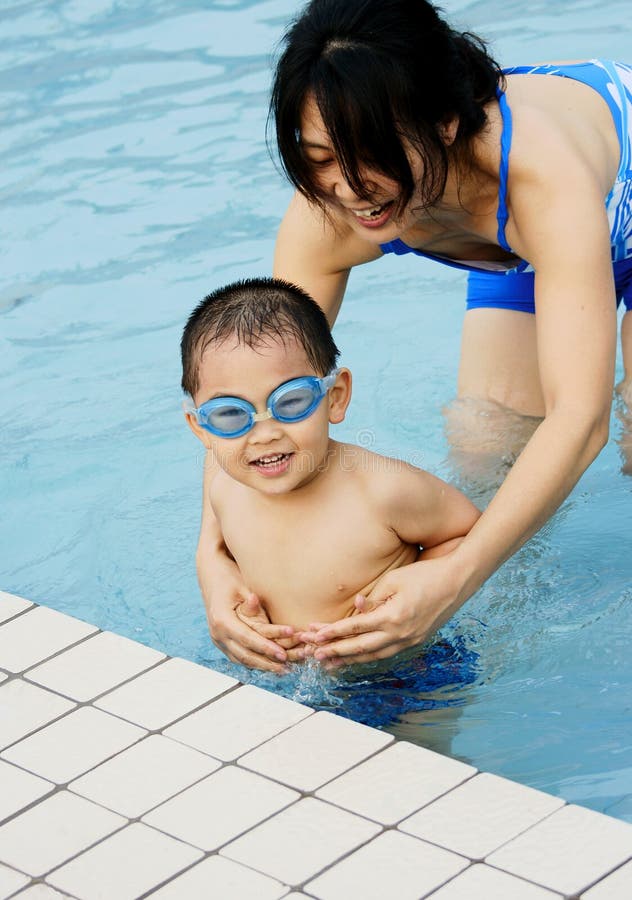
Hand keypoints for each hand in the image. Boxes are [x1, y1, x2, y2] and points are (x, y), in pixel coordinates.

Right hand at [199, 555, 294, 672]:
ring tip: (282, 669)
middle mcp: (218, 633)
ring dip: (262, 666)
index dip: (265, 647)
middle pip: (244, 654)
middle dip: (267, 662)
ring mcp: (218, 640)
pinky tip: (268, 666)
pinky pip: (238, 657)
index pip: (246, 639)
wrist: (212, 578)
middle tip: (287, 666)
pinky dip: (254, 662)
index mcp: (222, 620)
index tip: (282, 654)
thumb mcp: (240, 586)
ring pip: (241, 659)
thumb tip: (255, 600)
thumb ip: (249, 601)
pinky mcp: (222, 642)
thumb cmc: (229, 579)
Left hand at [303, 556, 463, 667]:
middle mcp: (401, 634)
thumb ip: (374, 598)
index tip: (315, 636)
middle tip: (316, 655)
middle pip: (361, 648)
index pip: (355, 628)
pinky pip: (387, 652)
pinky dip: (370, 656)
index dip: (333, 632)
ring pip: (374, 655)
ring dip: (351, 660)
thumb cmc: (424, 575)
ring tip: (332, 663)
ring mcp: (409, 640)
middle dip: (337, 652)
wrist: (457, 581)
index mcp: (393, 617)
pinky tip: (358, 658)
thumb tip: (356, 608)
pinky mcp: (415, 640)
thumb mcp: (394, 581)